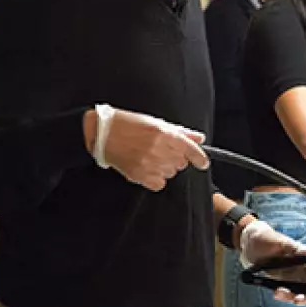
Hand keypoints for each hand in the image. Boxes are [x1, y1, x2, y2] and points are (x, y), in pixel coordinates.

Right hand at [87, 106, 208, 191]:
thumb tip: (199, 139)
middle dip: (176, 158)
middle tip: (162, 150)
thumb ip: (180, 132)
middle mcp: (158, 149)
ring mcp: (148, 164)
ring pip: (170, 173)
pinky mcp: (139, 175)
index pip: (190, 150)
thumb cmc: (127, 124)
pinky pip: (159, 184)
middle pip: (181, 163)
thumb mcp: (156, 122)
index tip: (203, 163)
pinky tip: (147, 168)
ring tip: (151, 157)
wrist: (102, 134)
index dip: (200, 158)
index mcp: (164, 134)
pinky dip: (156, 178)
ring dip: (165, 167)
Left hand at [237, 220, 305, 305]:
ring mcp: (289, 276)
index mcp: (302, 259)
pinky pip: (285, 293)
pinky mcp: (280, 281)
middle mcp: (298, 269)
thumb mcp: (278, 241)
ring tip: (278, 293)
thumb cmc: (264, 238)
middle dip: (305, 297)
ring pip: (297, 293)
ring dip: (290, 297)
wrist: (248, 243)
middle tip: (296, 299)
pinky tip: (275, 292)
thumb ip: (293, 247)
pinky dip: (282, 296)